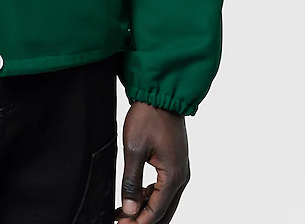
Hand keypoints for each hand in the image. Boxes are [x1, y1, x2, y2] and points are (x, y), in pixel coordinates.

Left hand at [115, 102, 189, 221]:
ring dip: (146, 208)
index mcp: (173, 176)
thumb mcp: (134, 150)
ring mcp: (180, 169)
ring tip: (124, 213)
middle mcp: (181, 177)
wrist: (161, 93)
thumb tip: (129, 209)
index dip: (138, 222)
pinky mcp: (175, 162)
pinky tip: (136, 197)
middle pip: (164, 211)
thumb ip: (131, 182)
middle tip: (123, 223)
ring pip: (165, 201)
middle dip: (144, 219)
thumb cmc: (148, 117)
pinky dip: (151, 195)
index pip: (157, 211)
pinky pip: (165, 187)